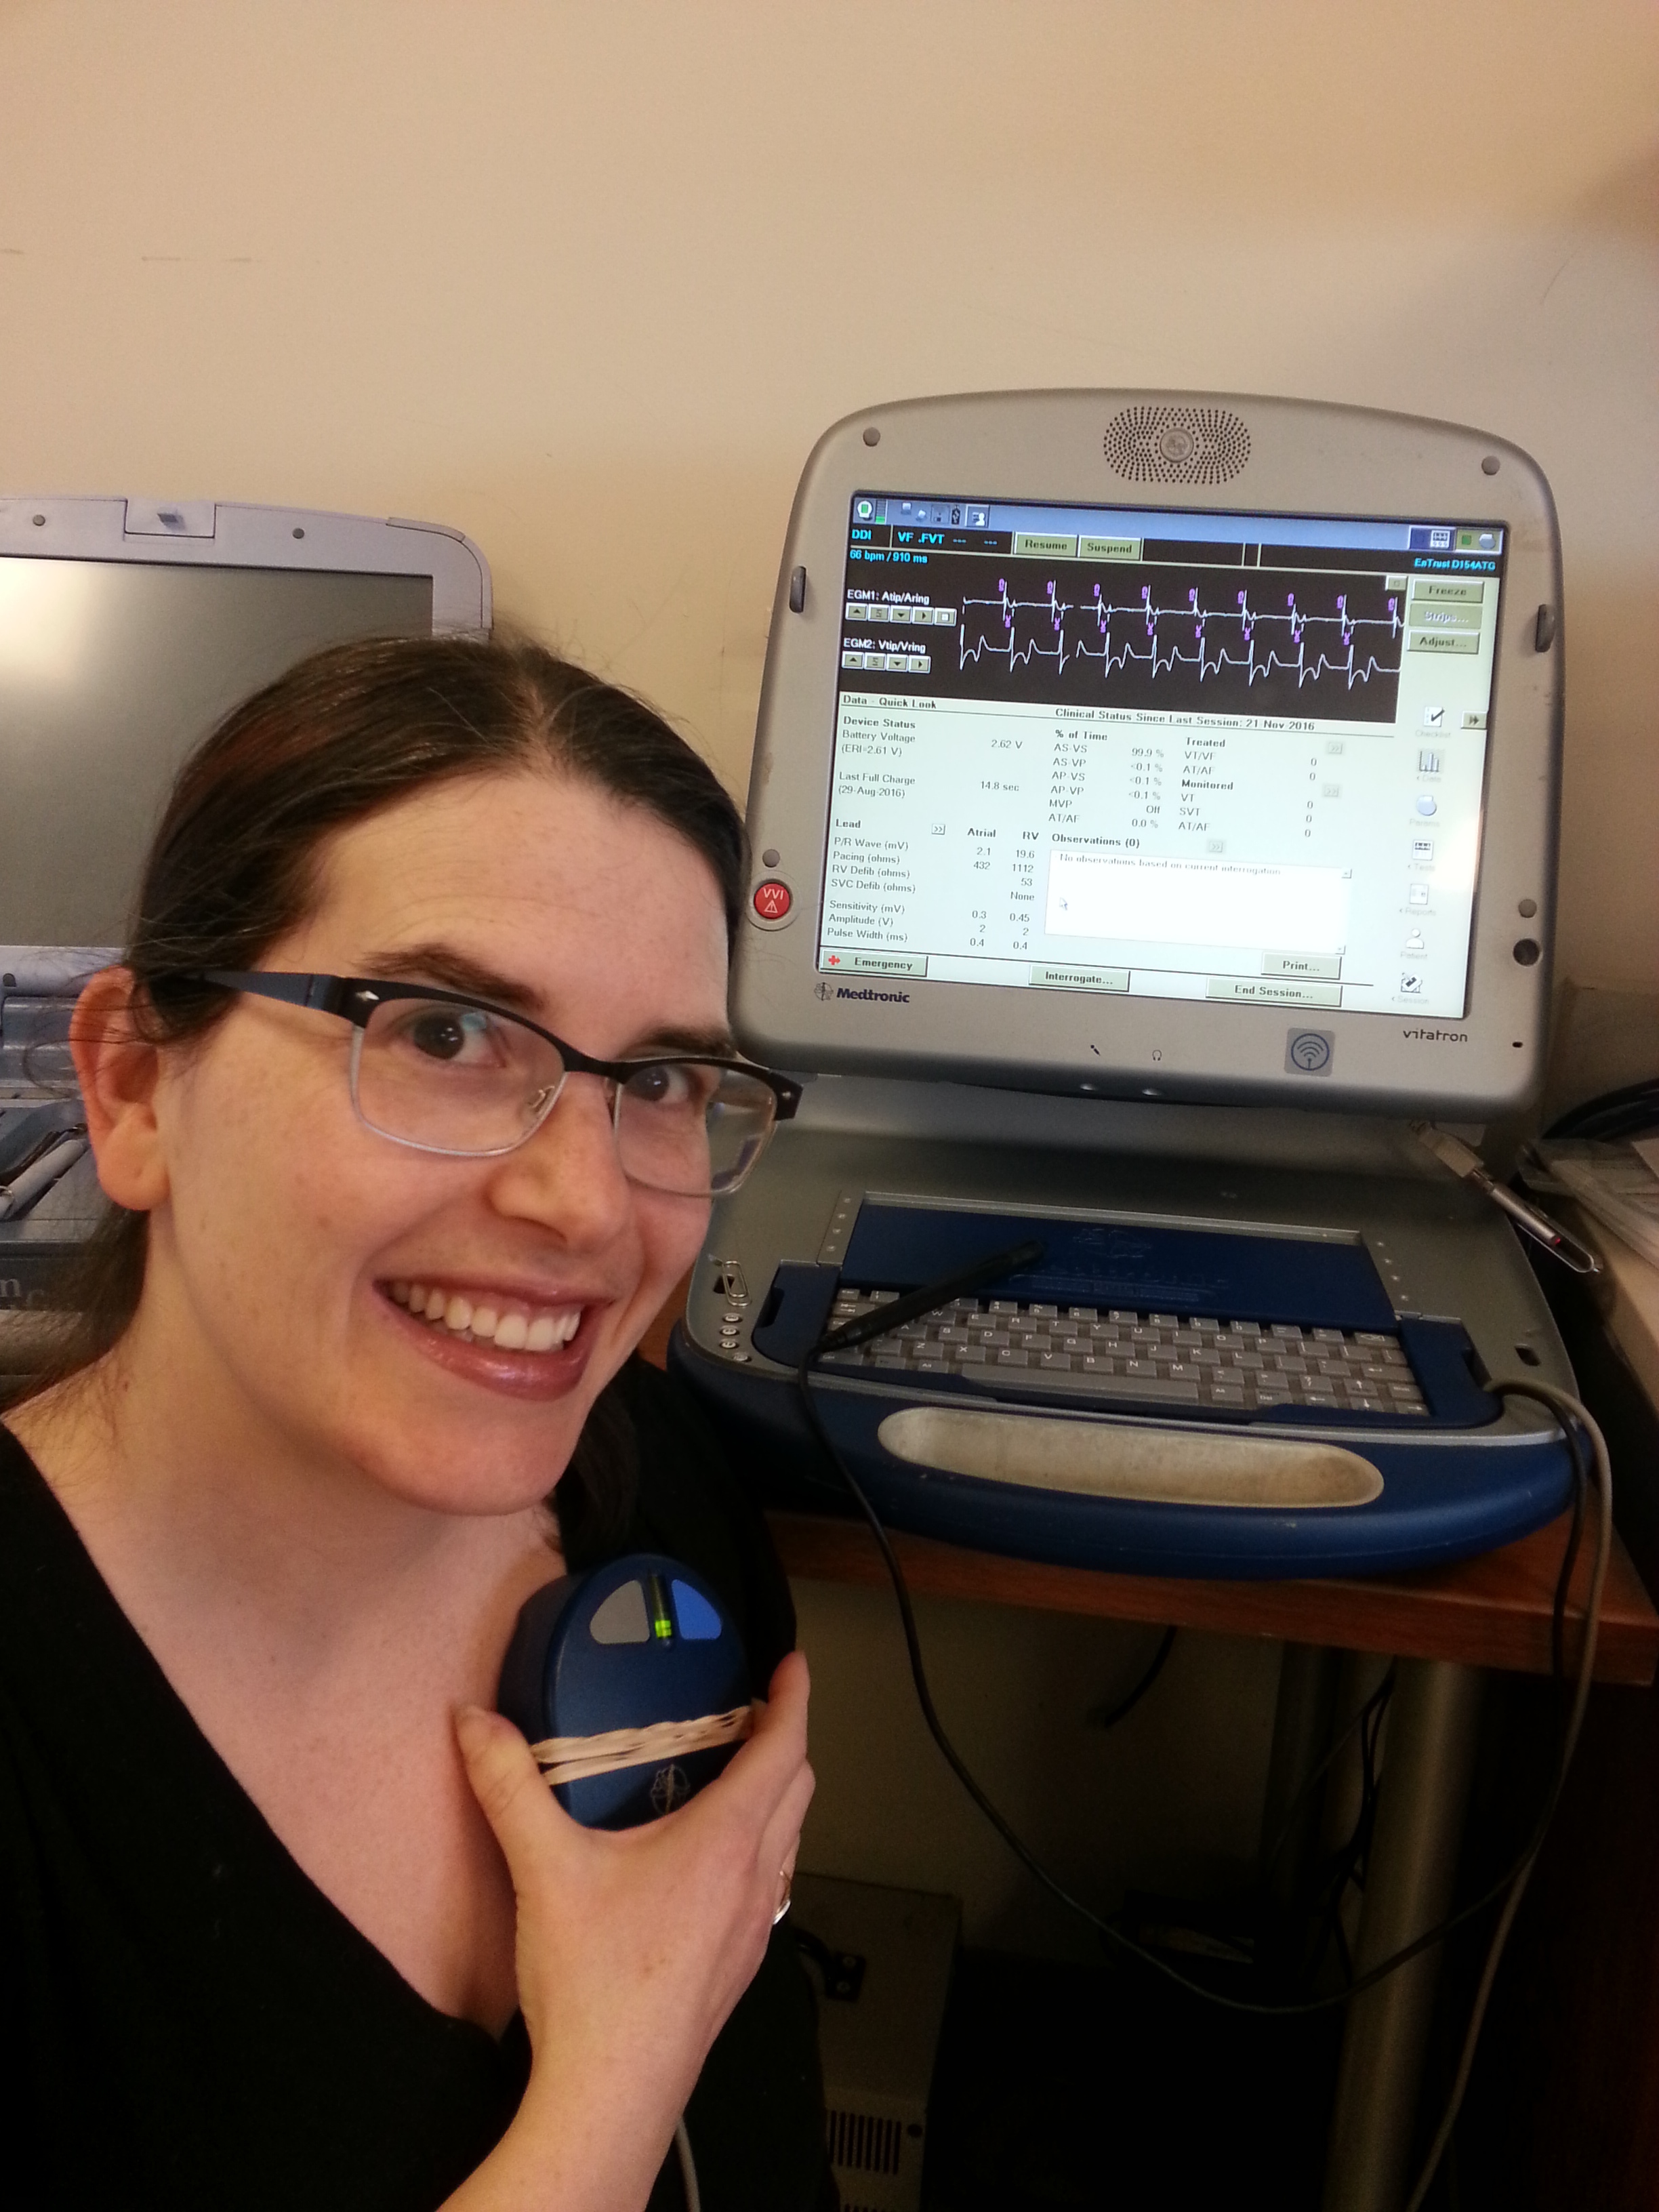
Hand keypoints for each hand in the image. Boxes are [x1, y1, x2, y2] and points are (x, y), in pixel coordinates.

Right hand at [441, 1653, 812, 2211]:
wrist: (612, 2093)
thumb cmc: (594, 1984)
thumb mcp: (543, 1868)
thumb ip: (509, 1784)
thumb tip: (475, 1721)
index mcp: (726, 1840)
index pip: (784, 1748)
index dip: (794, 1698)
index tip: (793, 1665)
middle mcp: (754, 1879)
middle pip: (797, 1789)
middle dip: (786, 1740)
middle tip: (755, 1711)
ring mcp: (753, 1928)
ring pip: (789, 1841)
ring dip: (776, 1797)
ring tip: (736, 1775)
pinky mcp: (737, 1967)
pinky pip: (769, 1887)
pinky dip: (760, 1849)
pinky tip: (711, 1861)